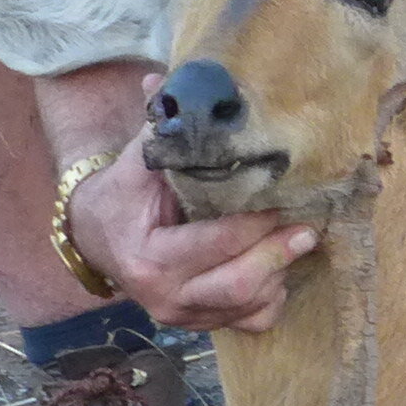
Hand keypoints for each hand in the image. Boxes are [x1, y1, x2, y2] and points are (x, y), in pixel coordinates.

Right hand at [69, 143, 318, 332]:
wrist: (98, 237)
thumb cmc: (123, 193)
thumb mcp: (136, 160)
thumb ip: (160, 126)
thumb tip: (170, 80)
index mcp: (149, 258)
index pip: (217, 241)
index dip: (256, 220)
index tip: (282, 195)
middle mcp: (166, 296)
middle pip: (241, 283)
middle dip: (278, 252)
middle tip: (308, 226)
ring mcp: (185, 317)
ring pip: (251, 306)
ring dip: (280, 272)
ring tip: (297, 239)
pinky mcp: (202, 325)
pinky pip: (251, 323)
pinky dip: (271, 298)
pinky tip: (275, 269)